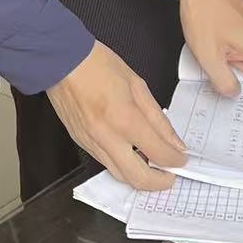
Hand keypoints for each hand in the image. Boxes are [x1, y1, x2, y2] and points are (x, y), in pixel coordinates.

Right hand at [46, 42, 187, 190]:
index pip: (159, 154)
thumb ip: (158, 118)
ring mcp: (91, 143)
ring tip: (151, 164)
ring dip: (140, 176)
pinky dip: (122, 165)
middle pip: (139, 178)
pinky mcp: (81, 143)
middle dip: (160, 182)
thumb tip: (174, 141)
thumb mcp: (138, 85)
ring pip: (120, 176)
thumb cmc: (97, 65)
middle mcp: (107, 137)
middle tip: (170, 174)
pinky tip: (130, 154)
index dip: (176, 161)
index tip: (181, 158)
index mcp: (125, 119)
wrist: (61, 61)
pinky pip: (105, 163)